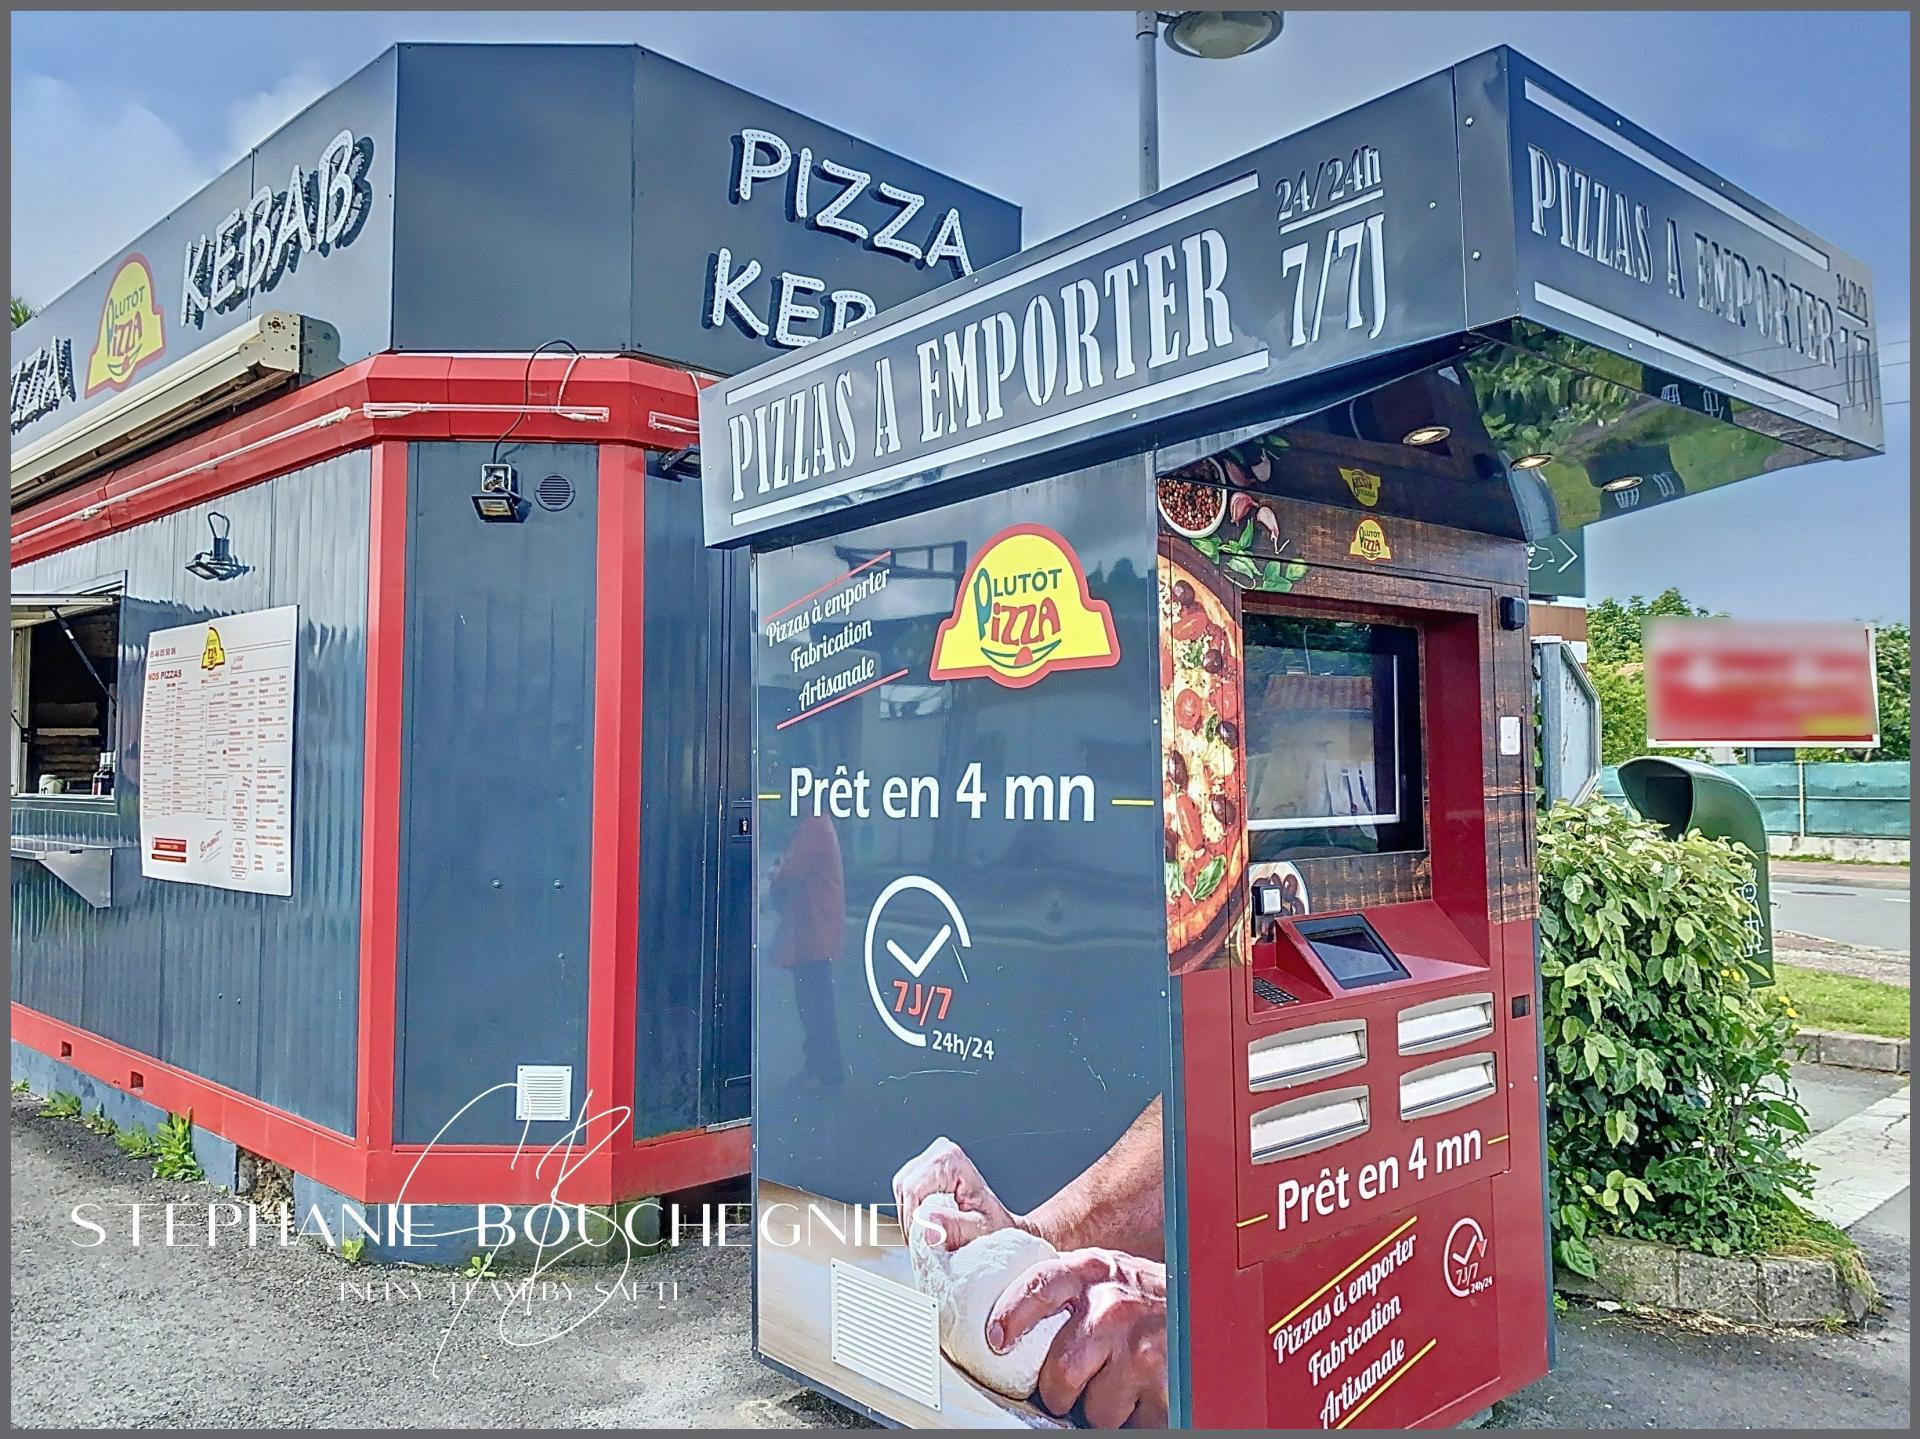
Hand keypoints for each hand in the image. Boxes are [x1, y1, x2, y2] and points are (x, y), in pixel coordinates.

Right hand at [891, 1137, 1018, 1250]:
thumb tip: (926, 1221)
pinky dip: (911, 1213)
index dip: (911, 1218)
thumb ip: (954, 1227)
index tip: (920, 1242)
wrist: (998, 1224)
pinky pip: (904, 1192)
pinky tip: (926, 1225)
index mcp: (952, 1159)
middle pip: (904, 1187)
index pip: (913, 1188)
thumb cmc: (993, 1226)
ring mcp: (930, 1158)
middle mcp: (939, 1151)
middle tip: (922, 1243)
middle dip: (909, 1218)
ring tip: (926, 1236)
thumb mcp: (979, 1230)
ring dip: (909, 1217)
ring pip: (901, 1190)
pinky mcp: (923, 1170)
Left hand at [989, 1249, 1167, 1428]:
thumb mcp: (1108, 1274)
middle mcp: (1113, 1307)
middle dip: (1062, 1392)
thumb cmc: (1151, 1295)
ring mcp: (1138, 1348)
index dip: (1013, 1314)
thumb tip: (1011, 1329)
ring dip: (1104, 1407)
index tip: (997, 1339)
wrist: (1211, 1304)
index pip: (1039, 1287)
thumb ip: (1071, 1291)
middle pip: (1059, 1373)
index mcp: (1093, 1272)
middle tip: (1077, 1385)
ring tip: (1123, 1381)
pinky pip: (1131, 1423)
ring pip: (1095, 1409)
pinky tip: (1146, 1391)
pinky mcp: (1163, 1385)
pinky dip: (1137, 1416)